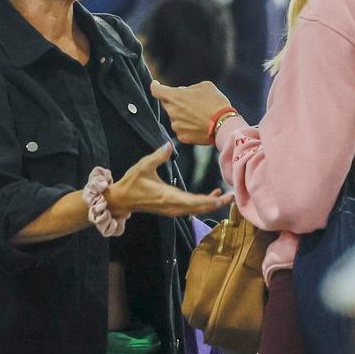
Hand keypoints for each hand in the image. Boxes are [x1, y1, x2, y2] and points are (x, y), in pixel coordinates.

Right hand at [105, 142, 233, 216]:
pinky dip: (203, 203)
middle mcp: (173, 206)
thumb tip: (169, 144)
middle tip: (232, 196)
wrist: (121, 200)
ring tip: (226, 196)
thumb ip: (158, 156)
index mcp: (169, 197)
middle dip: (217, 203)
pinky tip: (212, 195)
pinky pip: (192, 207)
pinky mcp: (172, 208)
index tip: (224, 197)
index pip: (195, 202)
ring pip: (197, 209)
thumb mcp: (143, 166)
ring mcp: (173, 209)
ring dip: (212, 203)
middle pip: (200, 208)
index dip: (211, 201)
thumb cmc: (132, 183)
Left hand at [150, 80, 232, 144]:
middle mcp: (172, 111)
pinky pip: (181, 129)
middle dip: (174, 101)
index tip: (156, 84)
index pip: (156, 90)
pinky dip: (187, 126)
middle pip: (166, 104)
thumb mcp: (204, 86)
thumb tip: (183, 92)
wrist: (224, 125)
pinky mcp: (181, 137)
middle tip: (189, 102)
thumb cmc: (216, 102)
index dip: (155, 86)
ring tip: (198, 115)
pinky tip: (199, 124)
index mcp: (175, 97)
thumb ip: (189, 88)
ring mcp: (176, 126)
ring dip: (181, 114)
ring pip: (174, 117)